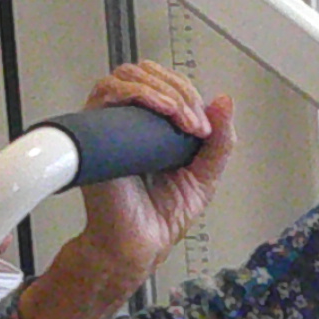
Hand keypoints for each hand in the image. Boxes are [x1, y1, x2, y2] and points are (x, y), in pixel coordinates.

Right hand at [22, 62, 231, 318]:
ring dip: (162, 90)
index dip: (188, 94)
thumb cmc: (160, 217)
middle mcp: (127, 121)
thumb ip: (220, 141)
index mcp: (152, 126)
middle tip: (195, 124)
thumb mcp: (205, 175)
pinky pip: (107, 93)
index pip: (166, 83)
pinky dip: (139, 94)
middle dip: (179, 90)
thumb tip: (224, 100)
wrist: (136, 246)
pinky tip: (162, 112)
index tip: (203, 126)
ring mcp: (108, 125)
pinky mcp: (94, 133)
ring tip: (181, 119)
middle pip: (146, 73)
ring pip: (127, 76)